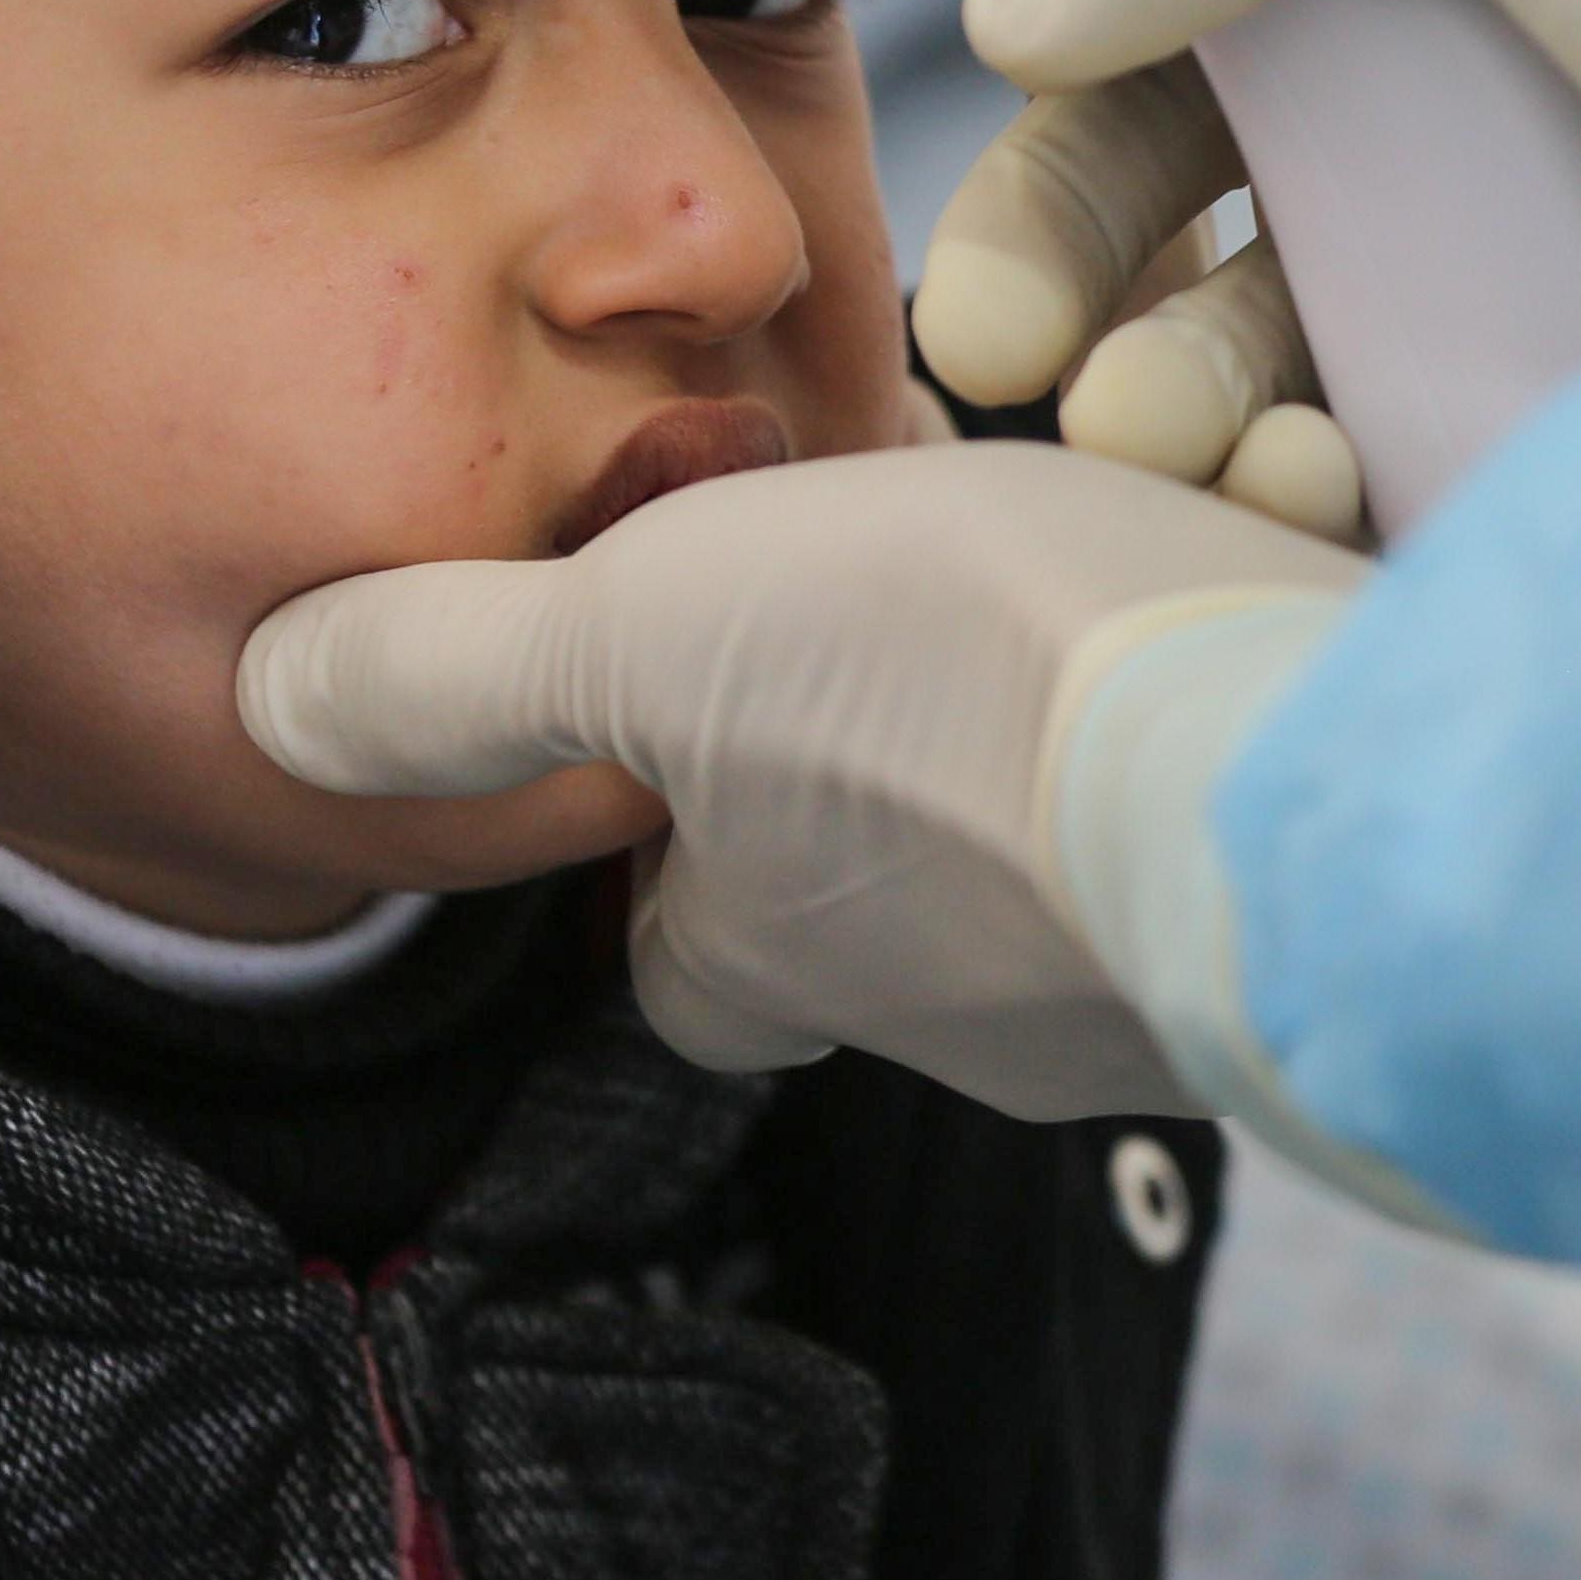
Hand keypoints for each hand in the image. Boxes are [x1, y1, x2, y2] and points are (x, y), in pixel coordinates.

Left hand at [239, 440, 1365, 1118]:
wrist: (1297, 771)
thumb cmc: (940, 697)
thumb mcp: (641, 628)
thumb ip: (460, 670)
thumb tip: (268, 699)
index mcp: (772, 951)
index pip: (675, 946)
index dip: (664, 837)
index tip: (689, 708)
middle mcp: (952, 1008)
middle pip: (873, 893)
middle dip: (885, 766)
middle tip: (918, 597)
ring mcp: (1145, 985)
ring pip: (1061, 843)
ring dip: (1066, 723)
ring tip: (1093, 571)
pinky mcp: (1311, 912)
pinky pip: (1234, 793)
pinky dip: (1226, 706)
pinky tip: (1247, 606)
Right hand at [913, 0, 1580, 510]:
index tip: (1008, 60)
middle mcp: (1548, 10)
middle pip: (1228, 105)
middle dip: (1089, 218)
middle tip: (996, 346)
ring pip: (1291, 286)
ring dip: (1179, 365)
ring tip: (1159, 449)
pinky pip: (1393, 424)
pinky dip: (1305, 463)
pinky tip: (1302, 496)